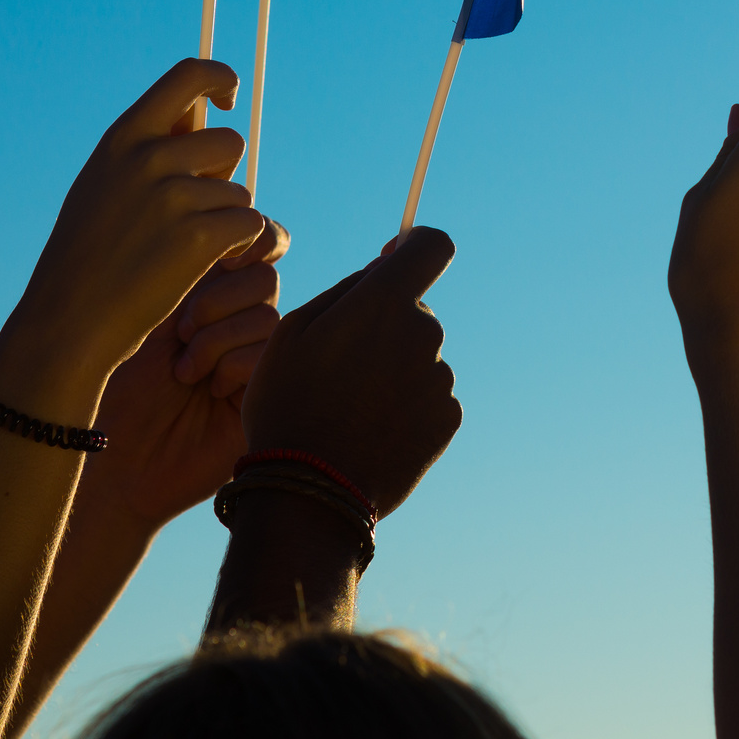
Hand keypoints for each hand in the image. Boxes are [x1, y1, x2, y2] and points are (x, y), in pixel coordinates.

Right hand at [0, 60, 264, 386]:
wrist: (69, 322)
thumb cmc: (85, 258)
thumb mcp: (102, 185)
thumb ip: (145, 149)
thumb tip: (201, 116)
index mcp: (123, 138)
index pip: (190, 73)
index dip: (221, 79)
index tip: (227, 101)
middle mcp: (149, 157)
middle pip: (229, 142)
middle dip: (223, 177)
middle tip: (192, 213)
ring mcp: (175, 196)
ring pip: (239, 193)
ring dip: (223, 220)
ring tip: (178, 249)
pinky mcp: (200, 237)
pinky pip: (249, 225)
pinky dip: (235, 247)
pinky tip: (198, 266)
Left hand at [83, 228, 290, 535]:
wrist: (108, 454)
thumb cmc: (111, 383)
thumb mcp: (144, 308)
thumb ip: (179, 260)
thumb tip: (212, 204)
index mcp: (206, 289)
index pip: (251, 243)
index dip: (243, 241)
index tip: (213, 256)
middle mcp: (233, 319)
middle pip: (263, 274)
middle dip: (219, 295)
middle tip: (180, 327)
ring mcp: (252, 356)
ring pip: (267, 314)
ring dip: (219, 336)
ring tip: (183, 367)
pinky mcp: (262, 393)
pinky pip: (268, 355)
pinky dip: (233, 365)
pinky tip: (202, 386)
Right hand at [240, 228, 460, 518]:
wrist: (310, 492)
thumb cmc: (289, 406)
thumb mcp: (291, 333)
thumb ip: (345, 290)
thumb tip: (385, 266)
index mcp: (383, 301)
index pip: (433, 245)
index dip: (415, 246)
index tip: (396, 258)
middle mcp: (423, 332)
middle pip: (417, 310)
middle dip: (388, 324)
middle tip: (343, 364)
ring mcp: (440, 377)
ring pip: (421, 356)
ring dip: (396, 370)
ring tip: (351, 408)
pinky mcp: (450, 418)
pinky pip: (430, 396)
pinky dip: (407, 406)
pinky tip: (372, 431)